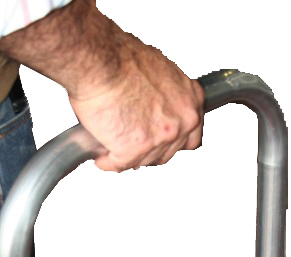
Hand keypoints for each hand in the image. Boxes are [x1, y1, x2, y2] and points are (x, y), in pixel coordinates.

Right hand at [69, 35, 203, 171]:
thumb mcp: (159, 71)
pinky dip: (108, 162)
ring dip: (128, 156)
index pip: (191, 137)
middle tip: (131, 143)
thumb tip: (156, 108)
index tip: (159, 142)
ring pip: (144, 161)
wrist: (99, 60)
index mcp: (190, 100)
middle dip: (149, 151)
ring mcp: (160, 138)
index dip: (172, 142)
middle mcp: (182, 121)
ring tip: (112, 145)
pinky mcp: (135, 150)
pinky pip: (119, 164)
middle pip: (168, 153)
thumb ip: (166, 96)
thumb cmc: (121, 57)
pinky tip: (102, 157)